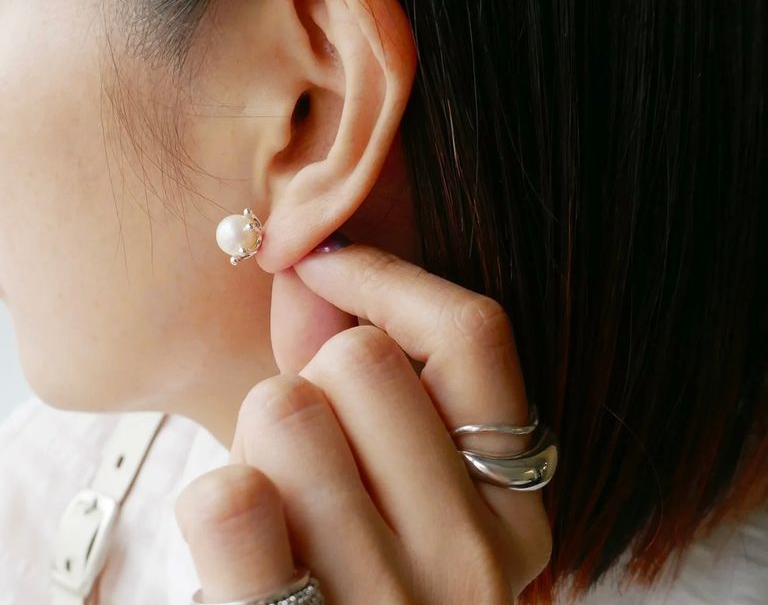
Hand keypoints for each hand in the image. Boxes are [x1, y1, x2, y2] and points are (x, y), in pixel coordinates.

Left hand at [175, 242, 551, 602]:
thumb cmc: (366, 583)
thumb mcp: (407, 490)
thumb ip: (376, 380)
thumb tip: (314, 267)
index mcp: (514, 506)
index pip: (474, 333)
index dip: (387, 276)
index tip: (322, 264)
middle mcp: (473, 560)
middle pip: (361, 360)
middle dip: (312, 378)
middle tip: (306, 442)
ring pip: (289, 408)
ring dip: (261, 437)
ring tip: (280, 496)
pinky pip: (231, 500)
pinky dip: (218, 499)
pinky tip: (243, 537)